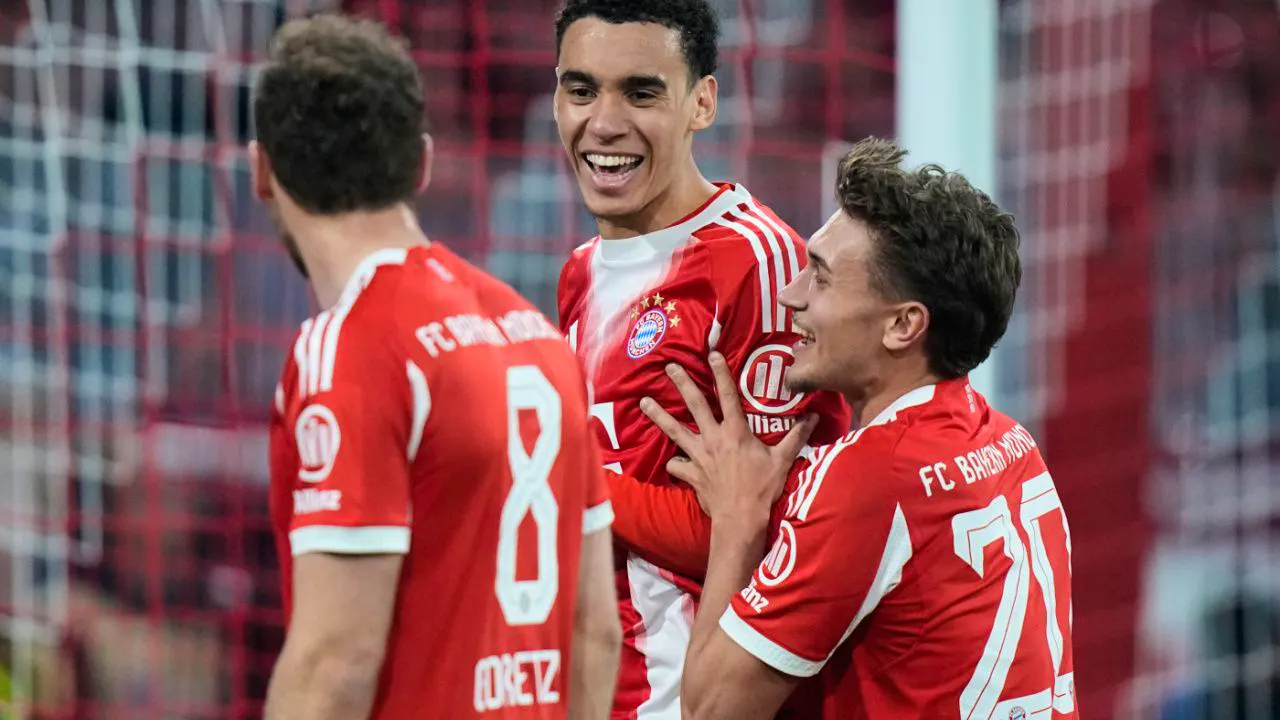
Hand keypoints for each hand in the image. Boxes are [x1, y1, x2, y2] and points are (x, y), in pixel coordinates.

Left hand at [639, 352, 815, 527]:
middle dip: (682, 383)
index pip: (728, 396)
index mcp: (736, 432)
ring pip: (675, 430)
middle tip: (669, 366)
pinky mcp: (691, 473)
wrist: (740, 518)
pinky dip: (674, 462)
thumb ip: (796, 436)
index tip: (711, 354)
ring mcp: (699, 455)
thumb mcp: (783, 460)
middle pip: (695, 405)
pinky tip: (673, 461)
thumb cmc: (762, 488)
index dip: (721, 373)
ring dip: (659, 415)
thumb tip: (814, 416)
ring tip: (644, 402)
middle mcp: (714, 438)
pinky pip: (676, 464)